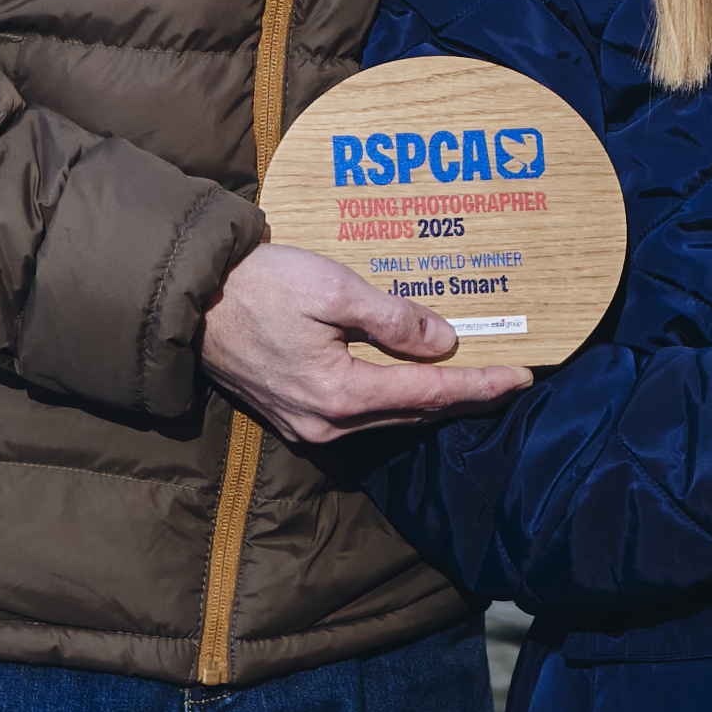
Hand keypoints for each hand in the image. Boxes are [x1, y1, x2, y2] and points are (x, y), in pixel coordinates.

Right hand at [199, 242, 530, 445]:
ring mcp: (306, 425)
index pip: (429, 395)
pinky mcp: (292, 414)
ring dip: (429, 401)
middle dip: (463, 397)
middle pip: (412, 415)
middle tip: (507, 378)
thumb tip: (445, 343)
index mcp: (339, 394)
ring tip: (471, 379)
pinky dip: (394, 399)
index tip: (521, 377)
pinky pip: (359, 414)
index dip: (479, 386)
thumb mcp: (332, 288)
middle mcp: (326, 424)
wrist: (189, 301)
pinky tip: (411, 380)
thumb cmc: (257, 286)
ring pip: (386, 418)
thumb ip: (392, 319)